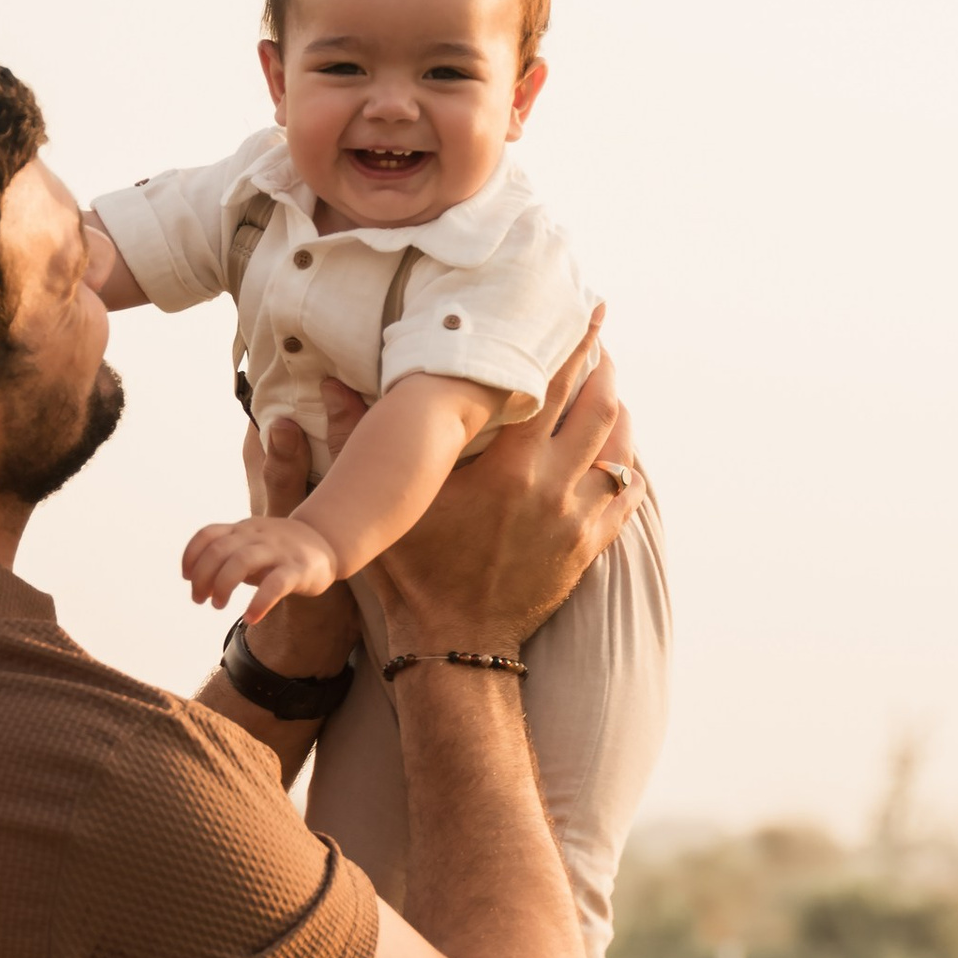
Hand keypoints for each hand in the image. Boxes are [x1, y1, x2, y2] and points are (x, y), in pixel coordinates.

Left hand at [182, 509, 343, 623]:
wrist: (327, 542)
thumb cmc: (279, 551)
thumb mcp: (250, 546)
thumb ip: (226, 558)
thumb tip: (197, 584)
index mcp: (243, 529)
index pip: (208, 534)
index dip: (191, 555)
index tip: (187, 577)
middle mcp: (257, 536)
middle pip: (220, 550)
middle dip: (202, 577)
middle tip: (199, 599)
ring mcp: (278, 551)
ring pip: (242, 561)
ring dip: (223, 585)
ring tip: (218, 605)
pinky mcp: (298, 569)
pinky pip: (275, 584)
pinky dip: (258, 603)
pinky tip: (250, 618)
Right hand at [356, 308, 641, 664]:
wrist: (454, 647)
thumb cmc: (415, 576)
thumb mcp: (387, 507)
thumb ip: (360, 441)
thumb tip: (331, 383)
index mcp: (507, 470)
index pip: (551, 387)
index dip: (572, 343)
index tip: (583, 311)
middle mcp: (552, 489)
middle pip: (598, 408)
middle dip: (601, 364)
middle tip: (596, 334)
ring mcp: (576, 521)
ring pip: (619, 449)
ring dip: (617, 410)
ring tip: (607, 384)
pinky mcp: (588, 548)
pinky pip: (625, 495)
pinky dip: (625, 464)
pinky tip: (617, 448)